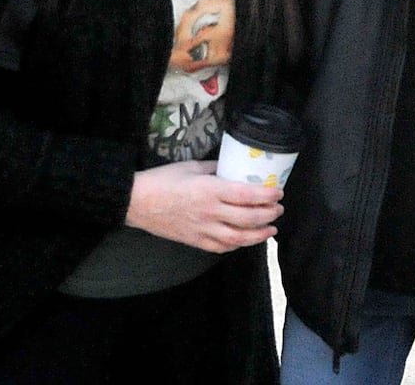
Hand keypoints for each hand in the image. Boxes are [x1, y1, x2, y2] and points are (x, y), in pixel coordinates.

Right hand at [125, 160, 283, 252]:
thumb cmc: (162, 180)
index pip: (247, 195)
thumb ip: (216, 168)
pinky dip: (236, 245)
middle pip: (248, 218)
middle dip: (269, 215)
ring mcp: (202, 230)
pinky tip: (245, 240)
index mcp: (210, 190)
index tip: (279, 192)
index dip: (267, 195)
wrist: (135, 202)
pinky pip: (220, 247)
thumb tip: (235, 167)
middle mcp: (209, 212)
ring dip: (258, 235)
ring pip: (237, 238)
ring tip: (271, 229)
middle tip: (279, 209)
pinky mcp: (194, 241)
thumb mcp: (192, 166)